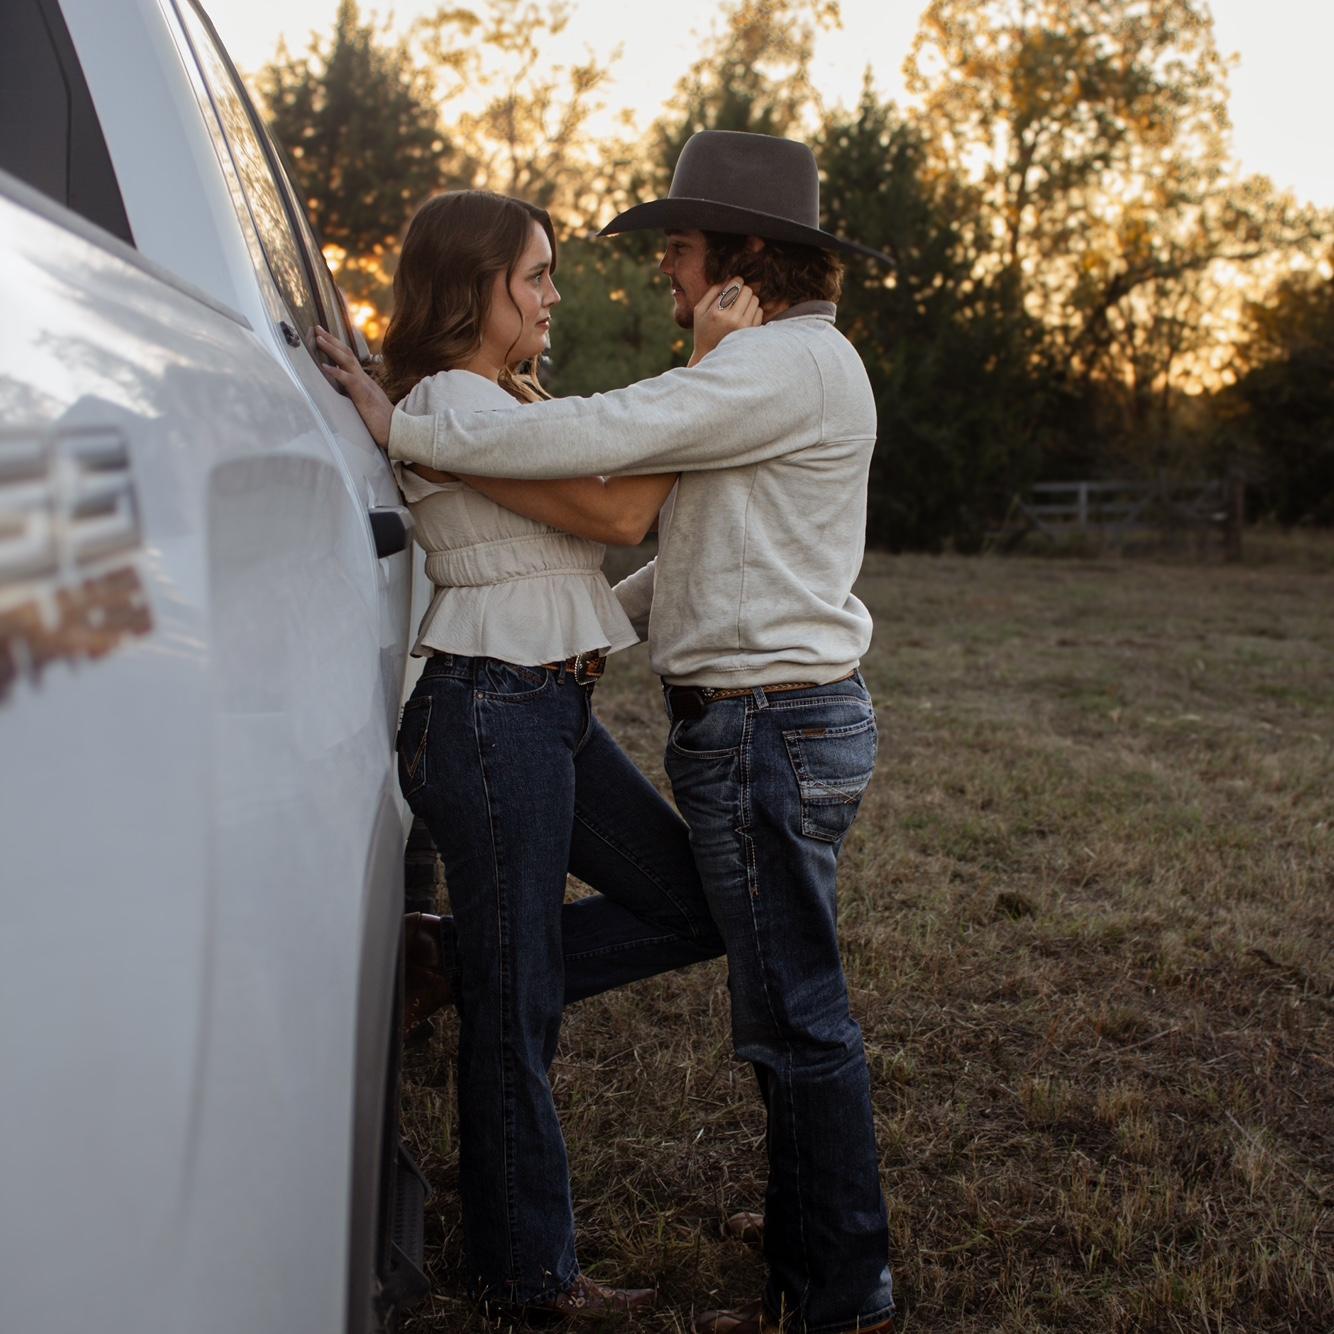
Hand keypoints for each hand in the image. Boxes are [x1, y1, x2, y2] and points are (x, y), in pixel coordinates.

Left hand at [315, 326, 393, 449]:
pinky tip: (324, 366)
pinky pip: (349, 380)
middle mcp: (364, 378)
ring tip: (318, 339)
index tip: (322, 336)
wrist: (398, 431)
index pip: (348, 358)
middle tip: (316, 328)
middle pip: (347, 353)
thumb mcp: (366, 404)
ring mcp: (365, 385)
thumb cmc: (382, 422)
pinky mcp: (364, 396)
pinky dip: (336, 372)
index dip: (336, 346)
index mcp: (364, 380)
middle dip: (331, 339)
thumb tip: (343, 393)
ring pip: (347, 361)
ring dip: (331, 349)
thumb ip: (356, 396)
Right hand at [689, 278, 761, 365]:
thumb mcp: (699, 310)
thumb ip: (712, 292)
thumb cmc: (704, 331)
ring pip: (755, 300)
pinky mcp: (752, 332)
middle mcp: (731, 319)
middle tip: (737, 296)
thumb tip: (728, 278)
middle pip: (747, 290)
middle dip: (743, 290)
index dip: (736, 281)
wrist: (712, 357)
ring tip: (740, 307)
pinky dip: (753, 311)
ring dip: (748, 300)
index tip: (735, 283)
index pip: (734, 285)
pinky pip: (759, 311)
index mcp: (716, 312)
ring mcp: (744, 327)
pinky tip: (745, 316)